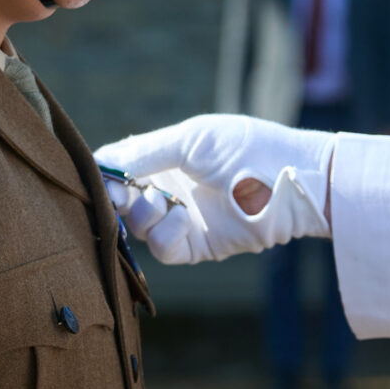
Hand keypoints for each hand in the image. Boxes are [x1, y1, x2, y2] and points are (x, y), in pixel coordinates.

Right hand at [95, 116, 334, 263]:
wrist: (289, 180)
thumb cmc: (246, 148)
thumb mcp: (192, 139)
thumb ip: (146, 152)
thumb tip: (102, 165)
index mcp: (164, 157)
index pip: (118, 167)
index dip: (103, 174)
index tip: (100, 178)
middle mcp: (169, 188)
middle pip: (120, 200)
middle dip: (116, 198)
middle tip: (122, 194)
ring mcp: (183, 218)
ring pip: (138, 227)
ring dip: (141, 215)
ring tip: (161, 202)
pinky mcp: (198, 245)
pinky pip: (163, 250)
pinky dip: (164, 236)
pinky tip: (180, 219)